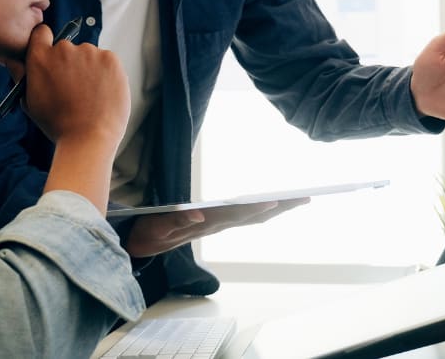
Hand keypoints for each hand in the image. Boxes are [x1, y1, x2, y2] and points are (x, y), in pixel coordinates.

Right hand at [19, 24, 129, 148]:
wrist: (88, 140)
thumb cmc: (57, 125)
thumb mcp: (30, 100)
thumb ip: (21, 75)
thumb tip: (7, 57)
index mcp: (40, 57)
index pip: (41, 33)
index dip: (46, 44)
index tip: (53, 58)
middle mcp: (64, 49)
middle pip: (67, 48)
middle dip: (70, 63)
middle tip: (74, 88)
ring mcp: (89, 52)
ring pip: (89, 55)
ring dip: (89, 69)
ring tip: (89, 96)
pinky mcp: (110, 59)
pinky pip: (106, 61)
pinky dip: (106, 74)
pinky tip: (102, 93)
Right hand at [124, 199, 308, 257]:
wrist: (140, 246)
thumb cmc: (149, 233)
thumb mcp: (155, 229)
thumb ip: (175, 220)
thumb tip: (198, 213)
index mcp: (205, 223)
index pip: (237, 213)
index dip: (257, 207)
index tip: (279, 200)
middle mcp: (215, 224)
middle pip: (252, 215)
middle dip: (279, 207)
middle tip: (305, 198)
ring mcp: (215, 225)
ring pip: (250, 218)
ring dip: (275, 210)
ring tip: (297, 201)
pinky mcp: (212, 224)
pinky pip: (242, 218)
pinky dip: (259, 212)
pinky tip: (273, 208)